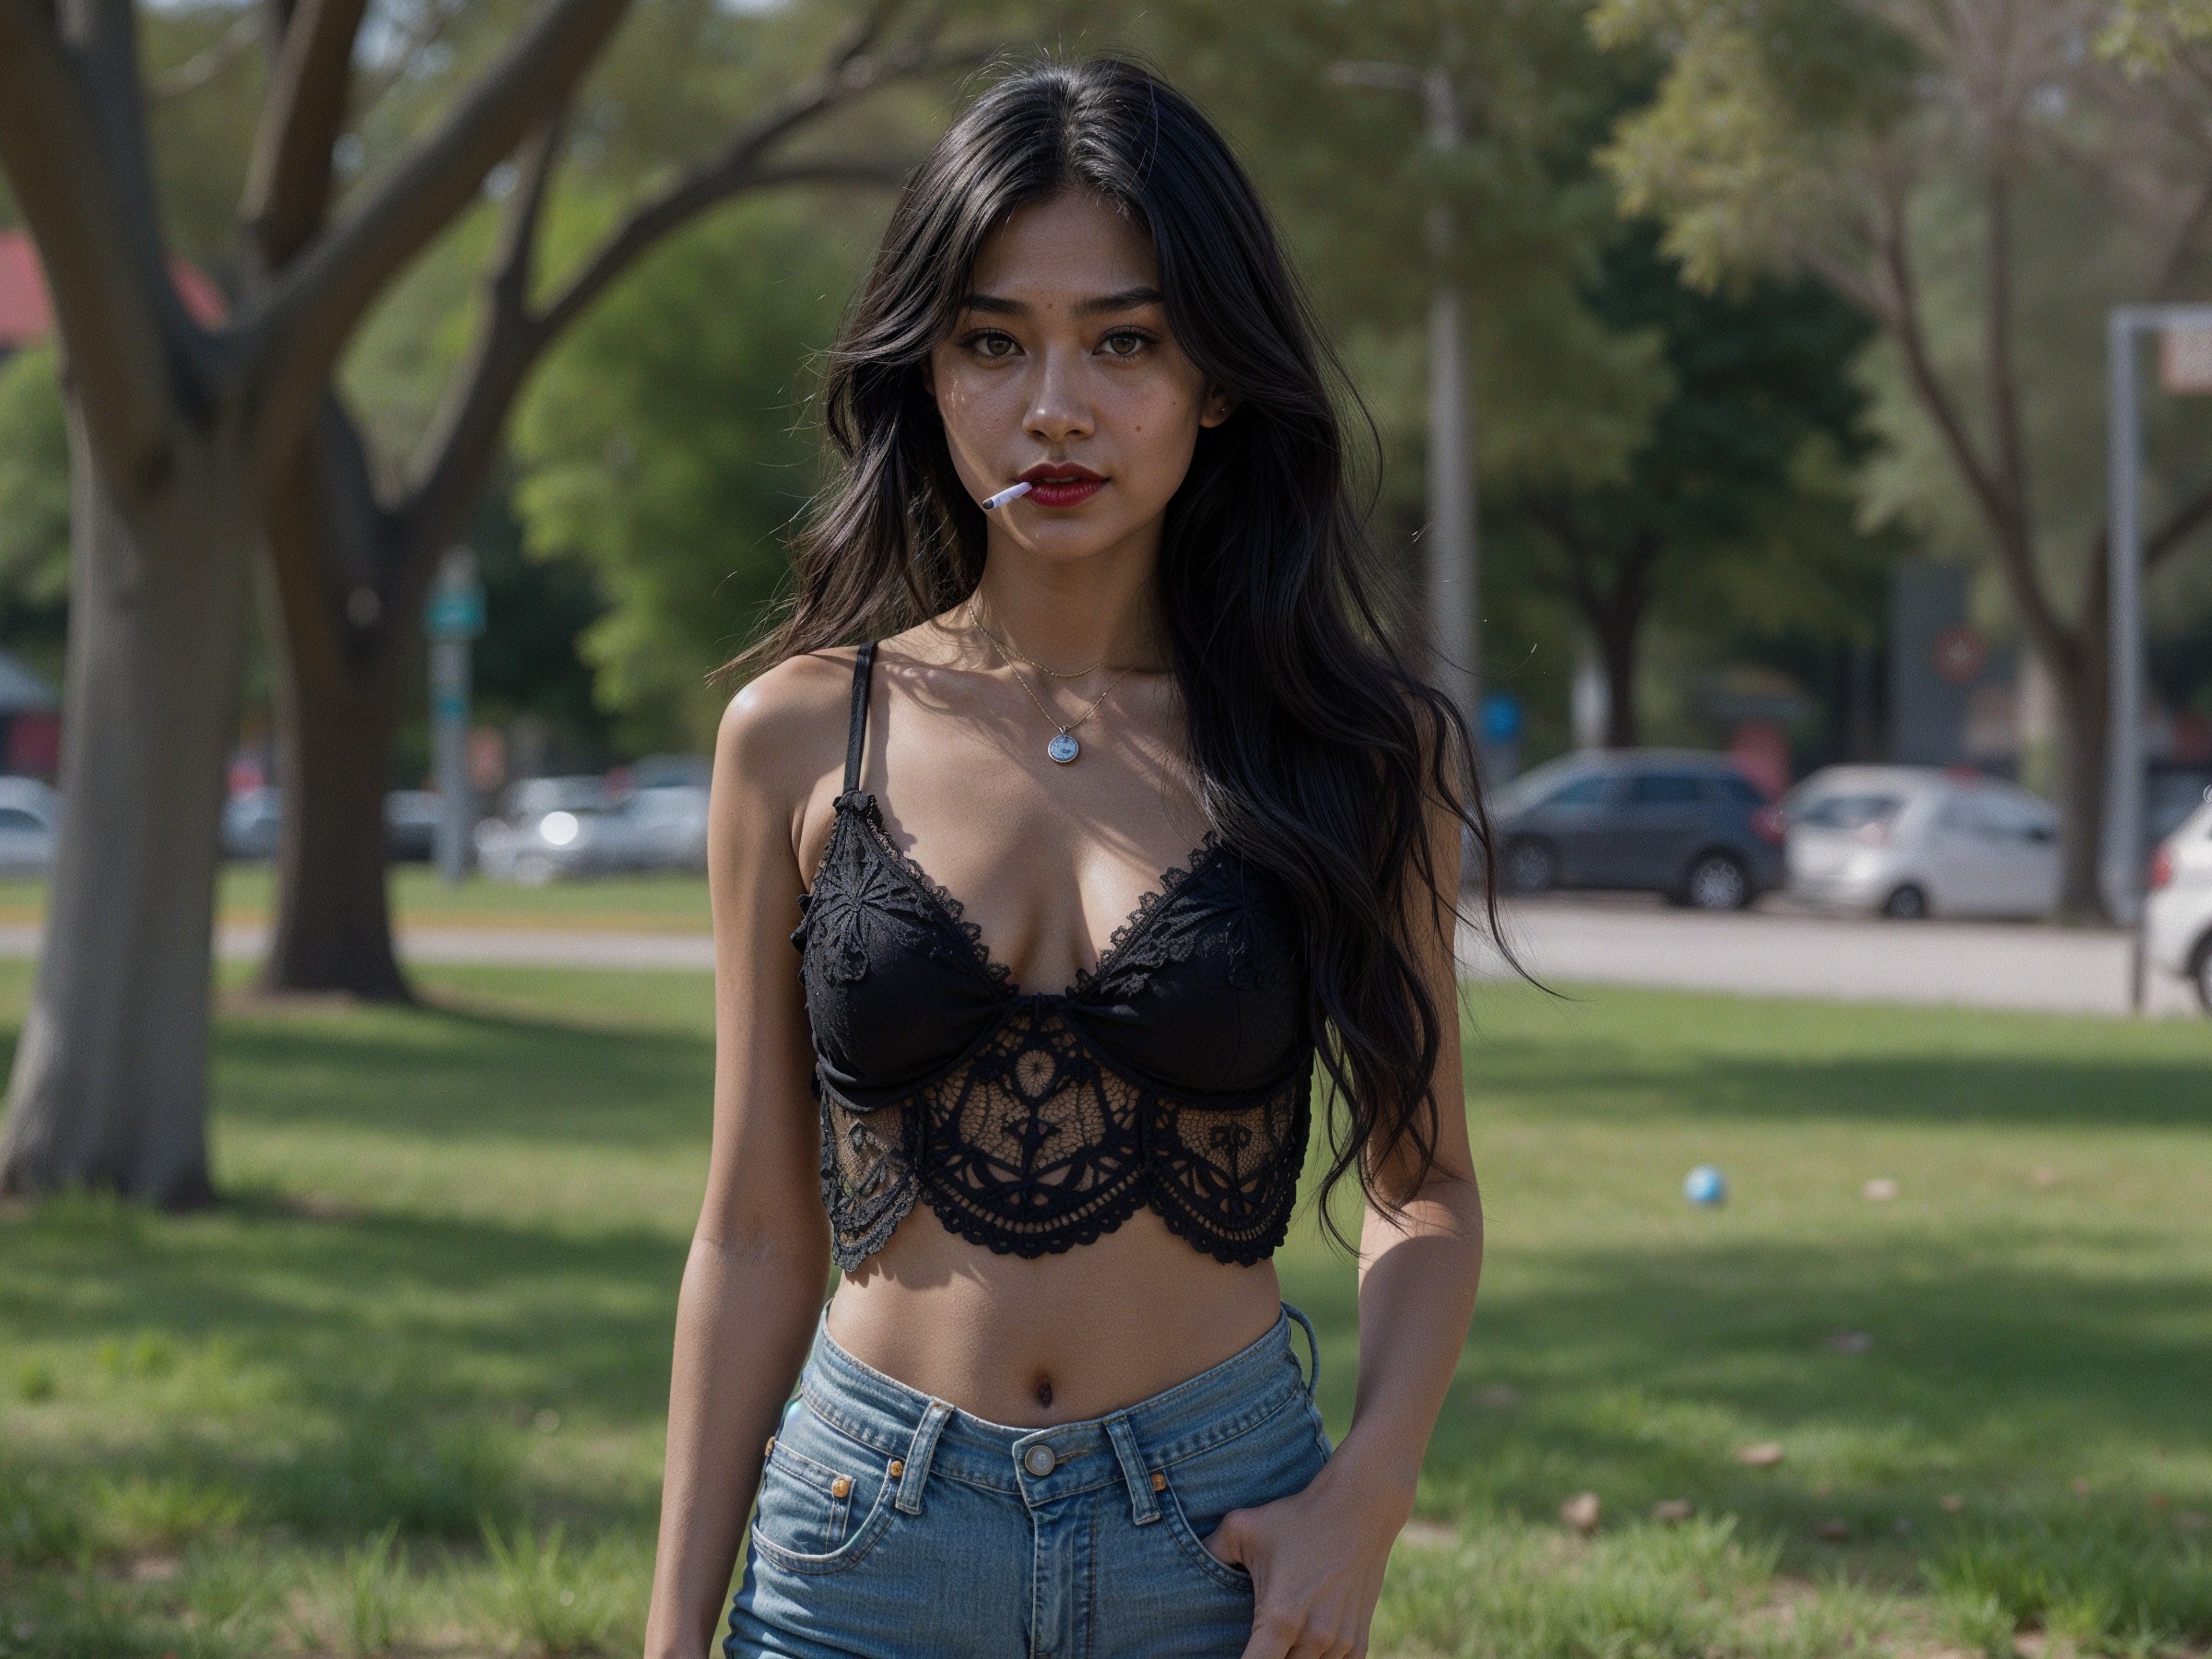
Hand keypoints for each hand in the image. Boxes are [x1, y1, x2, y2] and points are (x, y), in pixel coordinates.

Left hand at [1204, 1453, 1410, 1658]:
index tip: (1226, 1654)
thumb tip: (1183, 1563)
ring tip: (1280, 1633)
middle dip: (1264, 1656)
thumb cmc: (1298, 1518)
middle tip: (1255, 1637)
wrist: (1359, 1509)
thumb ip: (1211, 1551)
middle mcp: (1312, 1639)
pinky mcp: (1357, 1643)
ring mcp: (1339, 1644)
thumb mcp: (1243, 1526)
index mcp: (1279, 1619)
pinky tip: (1302, 1645)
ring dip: (1289, 1658)